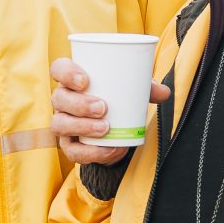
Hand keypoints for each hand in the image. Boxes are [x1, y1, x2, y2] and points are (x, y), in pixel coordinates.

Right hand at [51, 57, 166, 168]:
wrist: (113, 127)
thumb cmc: (118, 98)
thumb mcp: (131, 89)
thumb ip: (146, 88)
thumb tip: (165, 92)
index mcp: (72, 79)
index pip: (58, 69)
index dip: (66, 73)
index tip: (85, 81)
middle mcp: (62, 100)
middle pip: (59, 98)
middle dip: (79, 104)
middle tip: (103, 107)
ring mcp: (63, 122)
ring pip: (59, 124)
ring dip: (82, 127)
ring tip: (106, 128)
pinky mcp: (69, 145)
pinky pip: (73, 151)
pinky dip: (92, 153)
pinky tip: (111, 149)